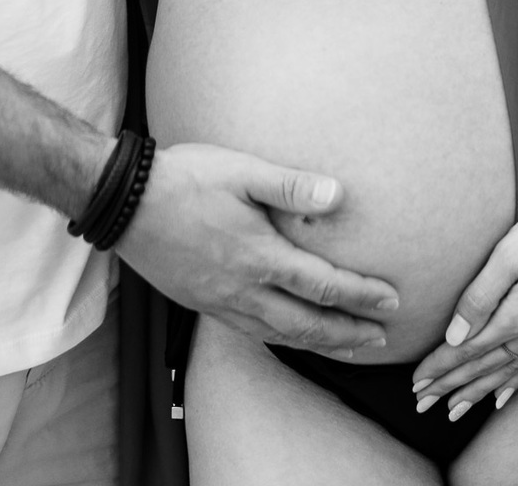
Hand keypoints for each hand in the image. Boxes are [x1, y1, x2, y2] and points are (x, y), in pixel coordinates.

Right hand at [116, 142, 398, 355]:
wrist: (124, 203)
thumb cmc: (184, 179)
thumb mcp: (241, 171)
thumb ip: (290, 185)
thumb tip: (338, 195)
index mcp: (260, 257)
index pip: (324, 287)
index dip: (362, 296)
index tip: (392, 302)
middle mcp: (244, 289)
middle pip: (308, 324)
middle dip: (348, 333)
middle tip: (380, 338)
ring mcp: (221, 301)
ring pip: (280, 335)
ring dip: (319, 343)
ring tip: (345, 345)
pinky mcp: (201, 302)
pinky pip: (251, 332)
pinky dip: (281, 340)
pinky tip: (286, 336)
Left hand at [411, 180, 517, 419]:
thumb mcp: (513, 250)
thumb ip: (482, 294)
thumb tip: (455, 335)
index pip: (469, 350)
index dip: (441, 367)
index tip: (416, 383)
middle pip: (486, 368)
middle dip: (452, 386)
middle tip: (422, 403)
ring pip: (509, 373)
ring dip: (478, 391)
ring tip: (454, 409)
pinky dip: (513, 384)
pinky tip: (501, 397)